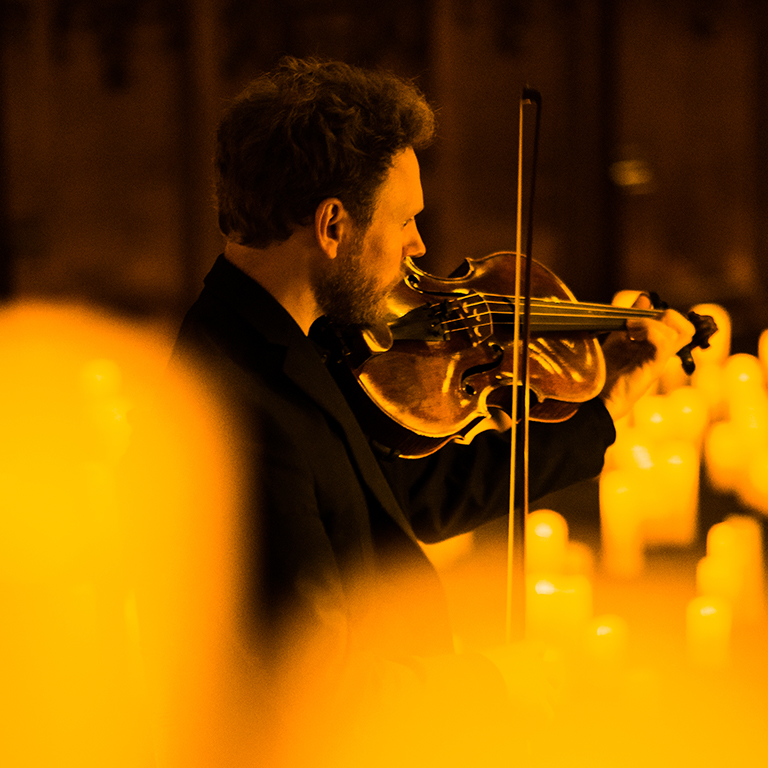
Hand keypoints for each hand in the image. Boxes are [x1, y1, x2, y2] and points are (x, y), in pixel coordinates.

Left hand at [599, 292, 694, 420]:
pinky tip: (631, 334)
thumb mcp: (617, 338)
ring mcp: (659, 361)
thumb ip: (631, 319)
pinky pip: (664, 343)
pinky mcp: (652, 368)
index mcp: (656, 346)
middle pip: (686, 328)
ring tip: (630, 328)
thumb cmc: (604, 371)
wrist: (596, 399)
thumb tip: (645, 297)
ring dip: (653, 322)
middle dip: (665, 315)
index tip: (633, 316)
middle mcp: (661, 354)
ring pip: (680, 332)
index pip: (679, 325)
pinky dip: (650, 331)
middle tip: (636, 321)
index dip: (661, 313)